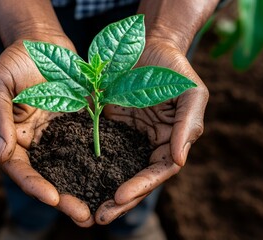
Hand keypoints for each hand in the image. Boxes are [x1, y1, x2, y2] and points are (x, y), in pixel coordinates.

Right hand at [0, 40, 93, 226]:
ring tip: (101, 208)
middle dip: (64, 198)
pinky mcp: (80, 126)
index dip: (34, 185)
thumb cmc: (16, 60)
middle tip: (83, 216)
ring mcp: (59, 136)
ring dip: (84, 188)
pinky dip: (98, 165)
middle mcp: (37, 142)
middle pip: (48, 176)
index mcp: (13, 136)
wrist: (43, 43)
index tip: (52, 197)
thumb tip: (1, 154)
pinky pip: (89, 148)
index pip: (20, 168)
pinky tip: (113, 178)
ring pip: (71, 168)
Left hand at [95, 41, 208, 223]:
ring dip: (100, 188)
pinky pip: (96, 147)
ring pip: (114, 168)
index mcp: (169, 142)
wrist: (148, 45)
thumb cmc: (174, 69)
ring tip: (84, 208)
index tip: (120, 196)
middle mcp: (146, 144)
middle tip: (99, 217)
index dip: (141, 186)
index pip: (157, 172)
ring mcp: (126, 136)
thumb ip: (189, 125)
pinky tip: (71, 176)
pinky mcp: (106, 125)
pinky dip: (86, 163)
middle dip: (119, 200)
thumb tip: (179, 161)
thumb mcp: (191, 93)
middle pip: (134, 178)